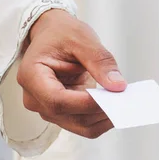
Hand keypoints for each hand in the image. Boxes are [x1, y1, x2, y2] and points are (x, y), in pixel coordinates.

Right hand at [17, 9, 126, 138]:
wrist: (53, 36)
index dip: (86, 103)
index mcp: (31, 76)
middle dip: (100, 111)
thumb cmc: (62, 34)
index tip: (112, 96)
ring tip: (123, 101)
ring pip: (80, 125)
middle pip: (70, 117)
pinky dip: (102, 117)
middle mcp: (34, 98)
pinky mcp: (61, 113)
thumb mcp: (82, 39)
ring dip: (104, 117)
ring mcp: (47, 109)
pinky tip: (114, 105)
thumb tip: (118, 86)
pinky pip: (85, 123)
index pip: (57, 100)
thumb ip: (100, 62)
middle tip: (126, 100)